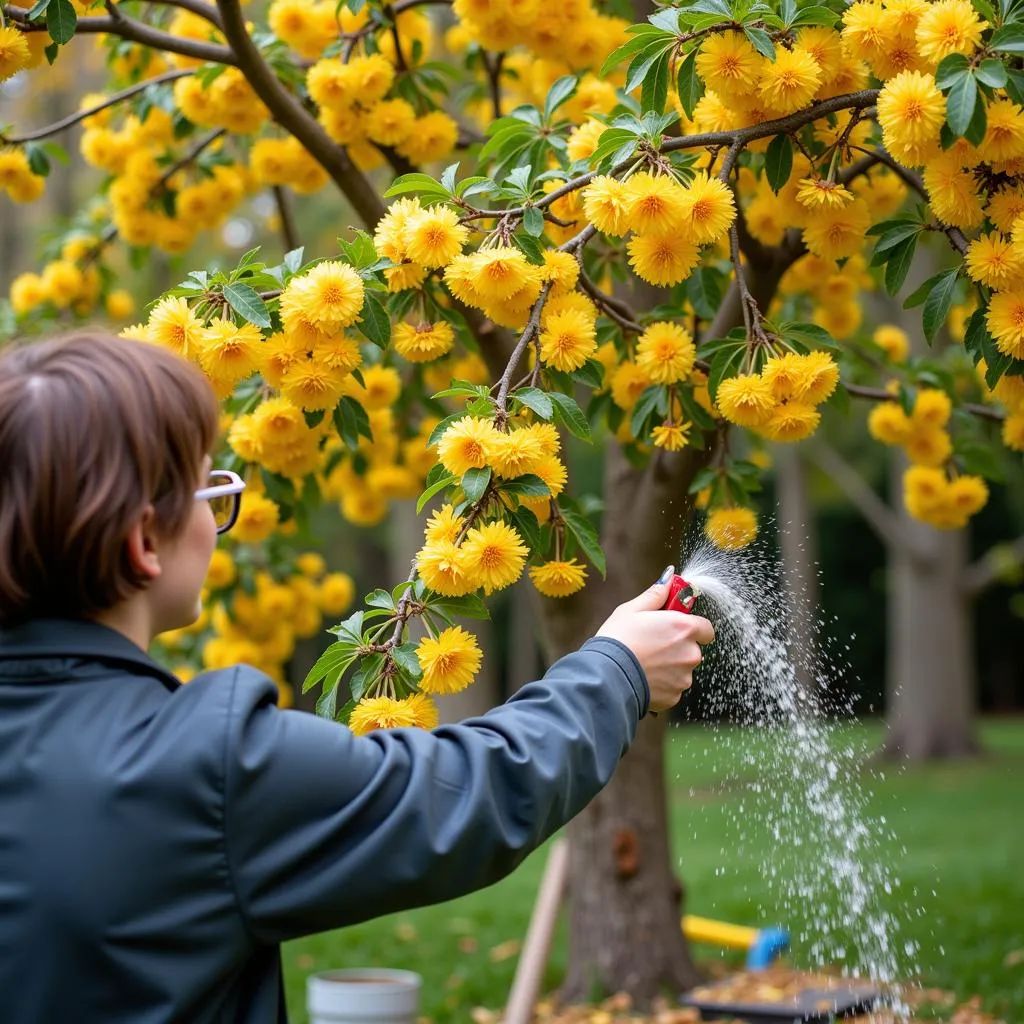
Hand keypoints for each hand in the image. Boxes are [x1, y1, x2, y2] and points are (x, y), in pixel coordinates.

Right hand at [596, 566, 714, 714]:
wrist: (606, 675)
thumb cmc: (618, 639)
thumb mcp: (632, 610)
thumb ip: (656, 594)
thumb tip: (669, 577)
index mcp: (684, 628)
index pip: (706, 628)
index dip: (692, 627)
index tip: (675, 627)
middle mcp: (691, 653)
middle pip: (693, 648)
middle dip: (678, 647)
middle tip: (653, 644)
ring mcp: (684, 677)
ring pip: (682, 669)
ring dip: (670, 666)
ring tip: (645, 661)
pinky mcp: (675, 696)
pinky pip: (673, 687)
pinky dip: (663, 683)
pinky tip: (644, 676)